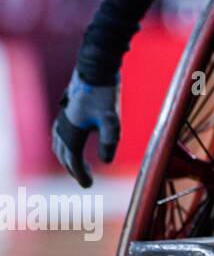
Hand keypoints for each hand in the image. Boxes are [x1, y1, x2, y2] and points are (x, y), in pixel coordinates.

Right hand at [51, 70, 119, 187]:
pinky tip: (72, 145)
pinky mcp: (66, 112)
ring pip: (60, 145)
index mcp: (71, 132)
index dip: (81, 175)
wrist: (95, 69)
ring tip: (78, 167)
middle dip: (74, 169)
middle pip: (64, 155)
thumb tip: (107, 162)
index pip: (73, 160)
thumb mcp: (111, 119)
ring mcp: (62, 118)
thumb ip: (109, 141)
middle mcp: (62, 127)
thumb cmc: (104, 94)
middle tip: (86, 181)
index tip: (89, 186)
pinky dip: (64, 146)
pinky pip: (60, 135)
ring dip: (68, 158)